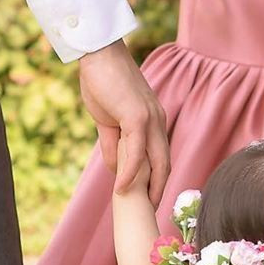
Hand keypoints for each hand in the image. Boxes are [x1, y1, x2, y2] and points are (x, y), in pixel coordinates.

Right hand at [79, 41, 169, 201]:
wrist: (98, 54)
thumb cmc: (102, 81)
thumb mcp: (107, 120)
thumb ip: (112, 144)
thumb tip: (115, 169)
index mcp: (153, 121)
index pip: (160, 156)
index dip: (157, 178)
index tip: (151, 197)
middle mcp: (157, 121)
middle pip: (164, 163)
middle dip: (159, 189)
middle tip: (151, 210)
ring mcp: (149, 119)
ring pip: (154, 160)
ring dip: (147, 186)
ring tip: (140, 207)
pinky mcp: (136, 117)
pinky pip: (136, 151)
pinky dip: (130, 171)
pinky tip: (122, 187)